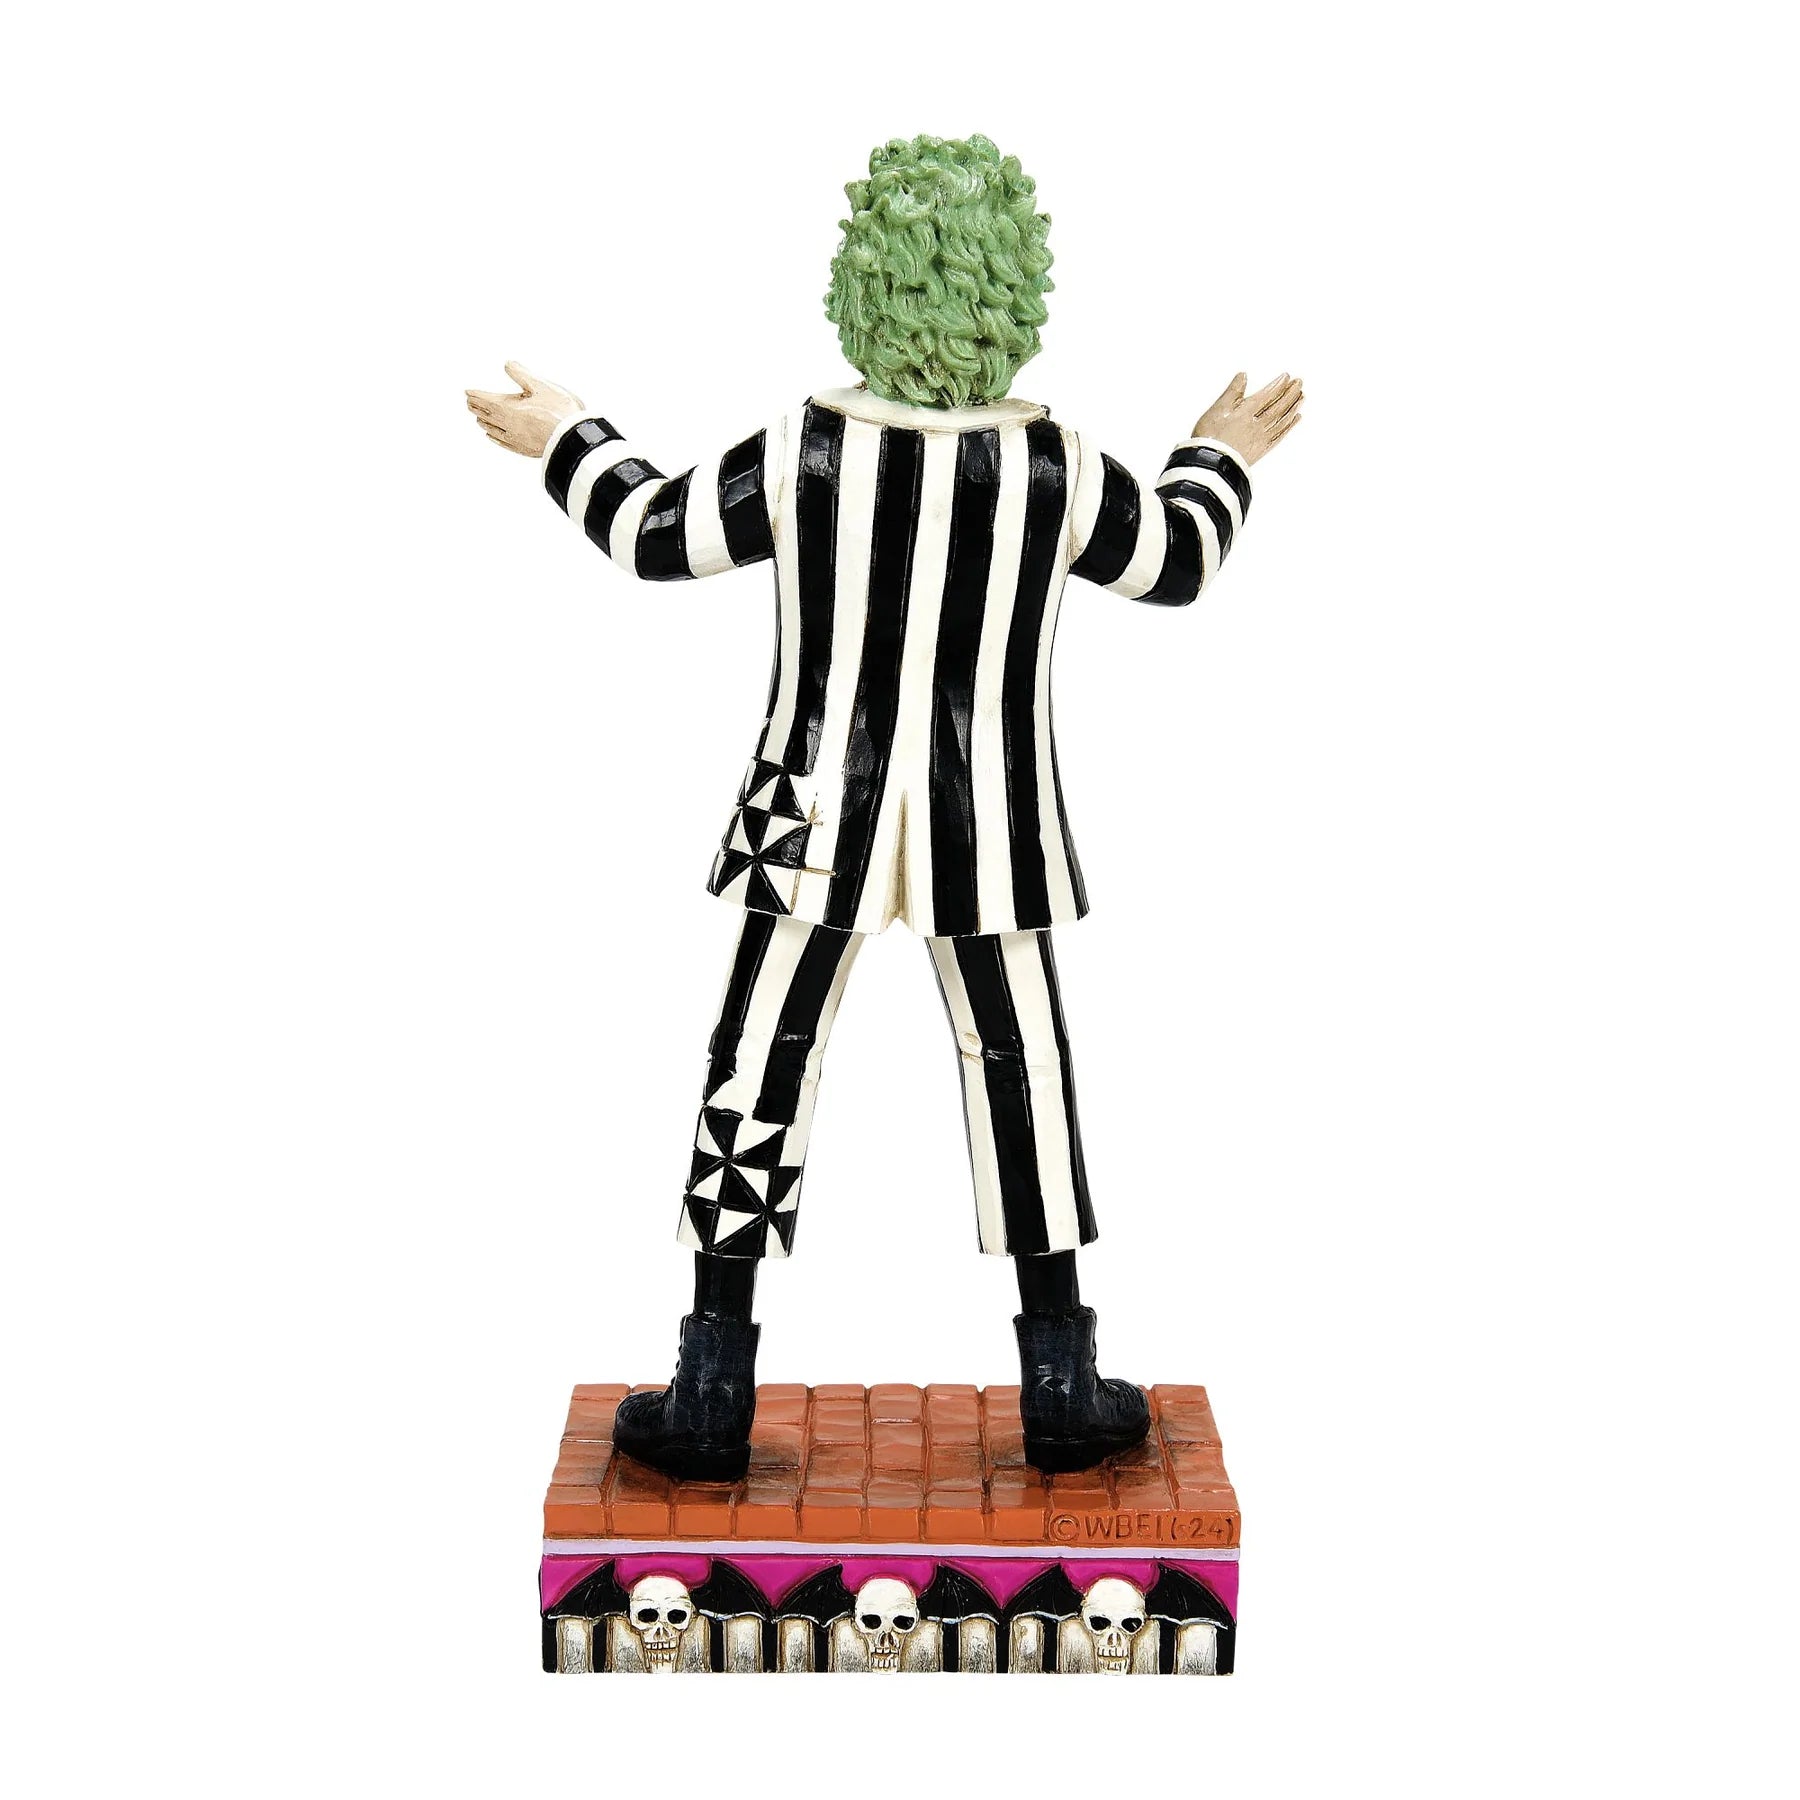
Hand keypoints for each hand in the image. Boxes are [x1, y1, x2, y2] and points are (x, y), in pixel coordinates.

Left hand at [465, 362, 584, 457]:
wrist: (572, 439)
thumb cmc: (559, 412)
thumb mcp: (540, 385)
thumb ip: (521, 374)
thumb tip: (508, 364)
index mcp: (509, 408)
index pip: (486, 399)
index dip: (476, 394)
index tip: (467, 391)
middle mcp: (508, 424)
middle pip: (487, 414)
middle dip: (476, 407)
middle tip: (469, 403)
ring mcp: (516, 439)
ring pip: (493, 429)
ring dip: (484, 422)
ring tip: (478, 418)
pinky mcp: (524, 449)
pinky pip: (503, 443)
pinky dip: (494, 437)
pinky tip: (492, 436)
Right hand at [1191, 371, 1302, 464]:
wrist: (1211, 465)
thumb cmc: (1209, 436)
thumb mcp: (1217, 409)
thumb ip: (1232, 391)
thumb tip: (1244, 375)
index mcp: (1247, 411)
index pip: (1268, 394)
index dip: (1279, 385)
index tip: (1287, 377)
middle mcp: (1258, 423)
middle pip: (1279, 406)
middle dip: (1290, 393)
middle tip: (1299, 382)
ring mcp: (1262, 437)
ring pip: (1283, 419)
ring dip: (1294, 407)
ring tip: (1302, 397)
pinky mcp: (1261, 450)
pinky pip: (1280, 435)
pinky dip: (1289, 426)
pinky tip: (1296, 419)